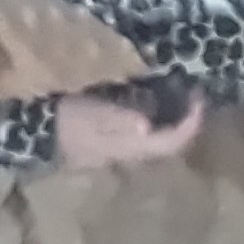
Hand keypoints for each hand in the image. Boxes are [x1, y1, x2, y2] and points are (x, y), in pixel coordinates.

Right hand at [54, 91, 204, 168]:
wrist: (43, 131)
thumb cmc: (68, 118)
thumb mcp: (92, 114)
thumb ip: (119, 119)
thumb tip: (147, 126)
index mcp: (133, 147)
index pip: (173, 141)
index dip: (192, 122)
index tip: (200, 96)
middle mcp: (136, 152)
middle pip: (173, 143)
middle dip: (189, 120)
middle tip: (196, 92)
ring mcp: (128, 149)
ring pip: (163, 140)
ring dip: (176, 119)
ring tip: (183, 94)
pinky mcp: (120, 142)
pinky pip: (151, 135)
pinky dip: (162, 118)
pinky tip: (160, 103)